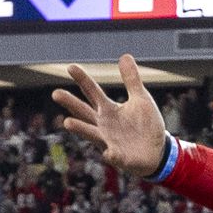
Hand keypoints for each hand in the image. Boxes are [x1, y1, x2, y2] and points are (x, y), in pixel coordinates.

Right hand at [55, 56, 167, 178]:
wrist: (157, 152)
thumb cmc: (145, 126)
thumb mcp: (141, 99)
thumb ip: (131, 80)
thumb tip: (125, 55)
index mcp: (108, 109)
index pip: (92, 92)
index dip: (82, 80)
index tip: (71, 67)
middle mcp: (104, 125)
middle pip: (84, 112)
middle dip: (71, 103)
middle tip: (56, 93)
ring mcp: (110, 141)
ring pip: (92, 134)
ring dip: (80, 128)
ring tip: (67, 122)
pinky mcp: (121, 157)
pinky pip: (114, 156)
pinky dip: (111, 154)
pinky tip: (108, 152)